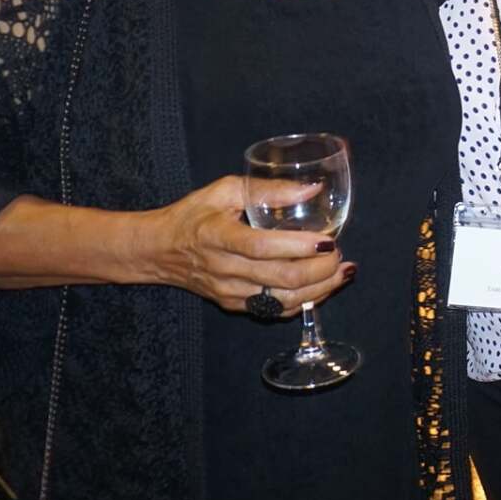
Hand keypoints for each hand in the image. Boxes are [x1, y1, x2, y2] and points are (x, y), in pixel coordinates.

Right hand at [140, 174, 349, 316]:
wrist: (157, 251)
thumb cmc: (193, 214)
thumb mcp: (225, 190)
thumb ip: (268, 189)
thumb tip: (313, 189)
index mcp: (218, 236)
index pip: (263, 247)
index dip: (299, 246)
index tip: (329, 239)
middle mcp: (225, 269)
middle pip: (281, 278)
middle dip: (321, 269)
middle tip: (340, 253)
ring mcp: (230, 292)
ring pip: (283, 300)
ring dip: (321, 288)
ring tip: (343, 271)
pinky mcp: (234, 305)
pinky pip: (275, 310)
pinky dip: (305, 301)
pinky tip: (323, 287)